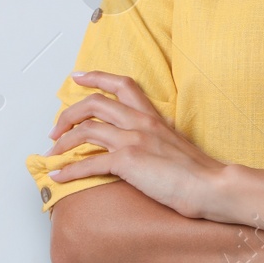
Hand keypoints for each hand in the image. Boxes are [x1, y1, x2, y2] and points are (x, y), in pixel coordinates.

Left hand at [46, 71, 226, 219]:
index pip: (122, 84)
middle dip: (68, 114)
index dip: (96, 77)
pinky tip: (58, 176)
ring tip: (52, 154)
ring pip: (87, 130)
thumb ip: (155, 138)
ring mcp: (134, 139)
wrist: (211, 185)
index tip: (77, 77)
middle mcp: (141, 121)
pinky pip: (89, 163)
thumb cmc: (198, 171)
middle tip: (55, 129)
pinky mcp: (128, 161)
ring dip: (63, 142)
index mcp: (152, 115)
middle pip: (95, 103)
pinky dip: (69, 170)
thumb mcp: (174, 143)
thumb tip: (140, 145)